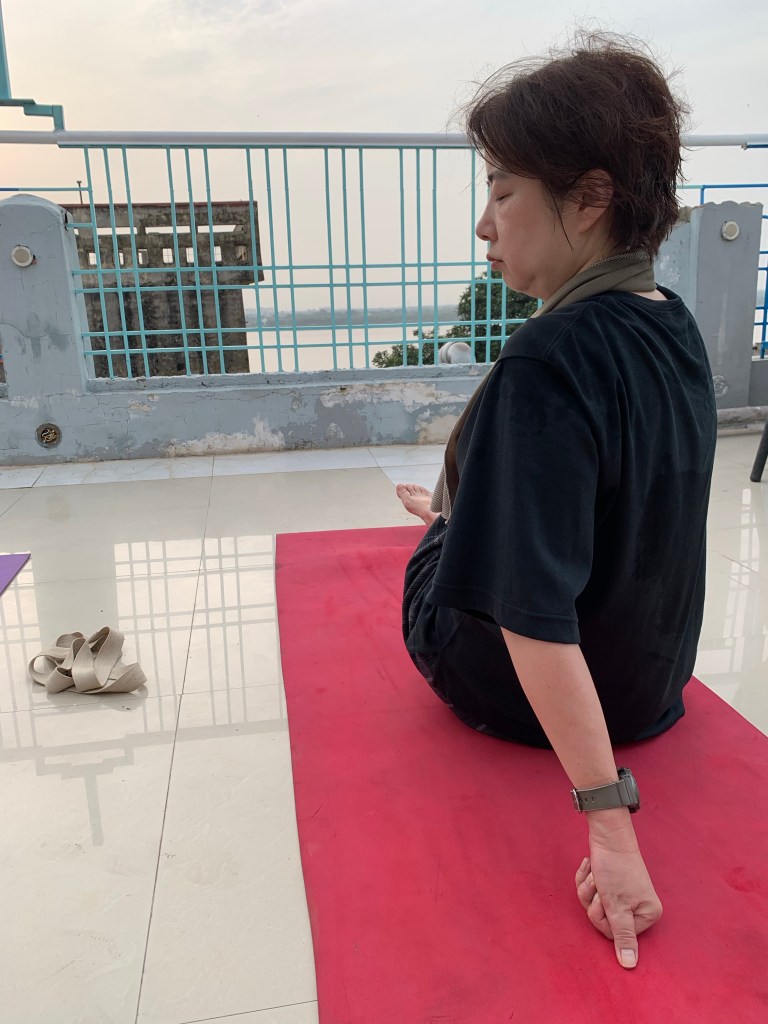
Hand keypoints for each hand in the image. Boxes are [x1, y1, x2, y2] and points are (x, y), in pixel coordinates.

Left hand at [575, 816, 662, 968]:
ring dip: (588, 889)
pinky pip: (591, 892)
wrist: (608, 834)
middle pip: (603, 921)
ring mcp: (625, 894)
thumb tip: (629, 965)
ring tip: (595, 873)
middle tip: (599, 885)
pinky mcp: (611, 883)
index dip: (602, 918)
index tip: (604, 900)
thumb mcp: (616, 905)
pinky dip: (586, 879)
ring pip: (594, 906)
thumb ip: (623, 936)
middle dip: (592, 901)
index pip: (615, 935)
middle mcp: (639, 907)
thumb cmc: (614, 868)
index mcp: (647, 915)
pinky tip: (590, 867)